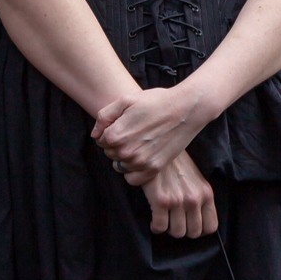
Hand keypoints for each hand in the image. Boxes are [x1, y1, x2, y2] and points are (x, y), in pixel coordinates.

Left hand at [92, 82, 214, 181]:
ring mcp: (140, 162)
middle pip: (110, 153)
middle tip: (133, 132)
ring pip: (120, 166)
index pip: (100, 140)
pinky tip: (141, 158)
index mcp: (115, 134)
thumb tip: (95, 135)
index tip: (123, 125)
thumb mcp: (126, 99)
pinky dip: (133, 172)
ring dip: (125, 157)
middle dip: (117, 144)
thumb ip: (104, 116)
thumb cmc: (156, 101)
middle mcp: (126, 151)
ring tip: (139, 143)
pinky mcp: (154, 168)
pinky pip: (133, 179)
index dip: (109, 132)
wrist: (185, 109)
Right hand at [143, 151, 217, 237]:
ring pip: (177, 232)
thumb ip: (200, 198)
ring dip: (168, 229)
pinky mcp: (161, 201)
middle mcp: (194, 199)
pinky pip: (160, 227)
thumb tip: (197, 219)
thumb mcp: (196, 180)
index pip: (211, 227)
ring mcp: (178, 201)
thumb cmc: (176, 165)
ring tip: (164, 220)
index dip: (199, 230)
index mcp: (206, 194)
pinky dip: (155, 227)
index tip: (189, 226)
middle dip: (182, 230)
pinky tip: (154, 220)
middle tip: (174, 222)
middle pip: (193, 233)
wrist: (157, 149)